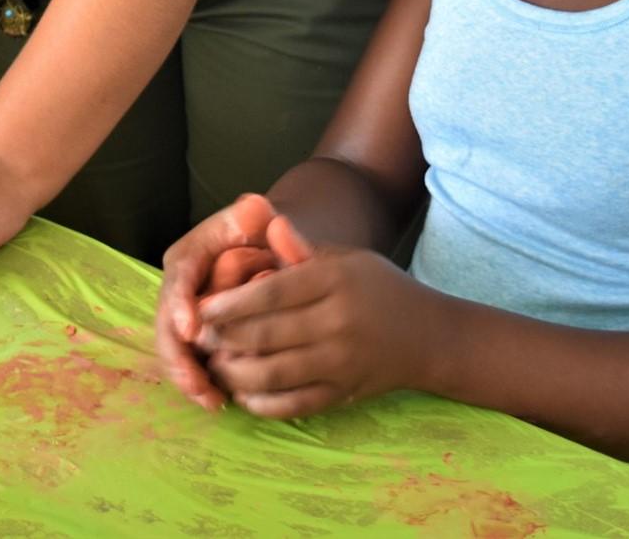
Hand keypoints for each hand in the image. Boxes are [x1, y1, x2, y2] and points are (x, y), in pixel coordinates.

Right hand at [156, 193, 279, 410]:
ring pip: (173, 344)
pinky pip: (187, 358)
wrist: (268, 253)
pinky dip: (197, 380)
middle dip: (177, 352)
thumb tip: (261, 210)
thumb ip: (267, 223)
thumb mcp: (270, 229)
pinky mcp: (192, 333)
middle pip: (167, 316)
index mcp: (193, 250)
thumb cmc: (269, 237)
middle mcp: (179, 282)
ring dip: (186, 373)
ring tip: (209, 399)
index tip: (189, 328)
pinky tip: (217, 400)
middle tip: (195, 382)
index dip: (180, 302)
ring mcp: (182, 309)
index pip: (179, 273)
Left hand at [194, 240, 438, 418]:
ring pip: (274, 374)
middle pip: (266, 334)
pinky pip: (295, 405)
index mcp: (335, 282)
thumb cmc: (377, 289)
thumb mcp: (345, 258)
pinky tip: (242, 394)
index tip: (202, 307)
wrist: (430, 337)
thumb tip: (267, 222)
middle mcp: (338, 323)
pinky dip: (263, 404)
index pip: (272, 293)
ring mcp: (342, 363)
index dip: (230, 303)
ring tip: (214, 364)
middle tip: (198, 337)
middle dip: (224, 339)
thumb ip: (300, 248)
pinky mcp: (344, 394)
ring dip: (235, 373)